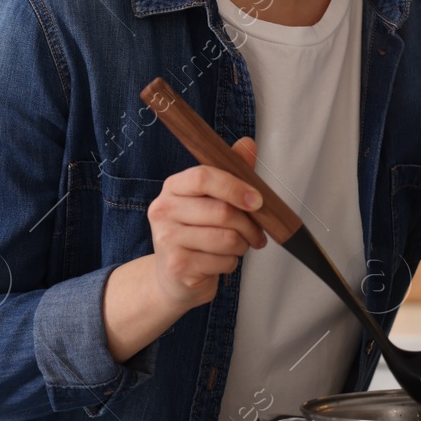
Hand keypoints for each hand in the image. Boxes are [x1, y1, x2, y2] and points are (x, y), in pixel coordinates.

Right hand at [145, 136, 268, 309]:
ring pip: (227, 239)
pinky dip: (231, 263)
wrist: (172, 277)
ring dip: (242, 245)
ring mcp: (166, 239)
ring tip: (236, 247)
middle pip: (223, 212)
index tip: (258, 201)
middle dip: (250, 225)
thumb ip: (230, 173)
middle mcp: (163, 210)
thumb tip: (248, 144)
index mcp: (173, 187)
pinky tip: (219, 262)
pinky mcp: (177, 266)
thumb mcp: (212, 200)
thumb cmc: (197, 233)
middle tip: (257, 233)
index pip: (204, 176)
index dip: (236, 187)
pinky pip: (223, 261)